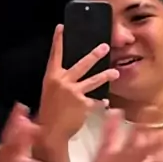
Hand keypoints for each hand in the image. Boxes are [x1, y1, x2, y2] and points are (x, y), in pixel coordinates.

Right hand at [38, 25, 119, 143]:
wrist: (50, 133)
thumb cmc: (47, 115)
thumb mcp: (49, 95)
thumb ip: (59, 84)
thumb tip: (69, 79)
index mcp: (51, 78)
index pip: (55, 56)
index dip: (58, 41)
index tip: (61, 28)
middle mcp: (63, 82)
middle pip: (81, 64)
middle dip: (94, 55)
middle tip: (105, 47)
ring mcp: (74, 92)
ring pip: (93, 81)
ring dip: (106, 76)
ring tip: (115, 73)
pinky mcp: (83, 104)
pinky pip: (95, 101)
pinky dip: (99, 102)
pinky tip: (104, 102)